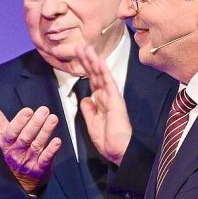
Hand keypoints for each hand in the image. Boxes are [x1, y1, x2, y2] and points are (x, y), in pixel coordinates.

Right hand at [0, 94, 60, 193]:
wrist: (19, 179)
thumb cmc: (12, 149)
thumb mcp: (2, 134)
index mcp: (6, 142)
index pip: (11, 132)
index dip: (19, 122)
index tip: (28, 110)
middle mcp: (16, 152)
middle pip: (25, 138)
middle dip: (35, 124)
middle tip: (44, 110)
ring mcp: (28, 161)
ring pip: (37, 145)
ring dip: (45, 132)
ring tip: (53, 118)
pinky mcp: (40, 169)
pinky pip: (45, 159)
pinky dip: (51, 150)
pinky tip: (57, 141)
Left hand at [76, 44, 131, 164]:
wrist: (120, 152)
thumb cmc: (109, 141)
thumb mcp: (92, 125)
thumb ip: (88, 111)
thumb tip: (84, 99)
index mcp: (101, 102)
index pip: (92, 81)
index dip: (85, 69)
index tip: (78, 57)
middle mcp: (107, 97)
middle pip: (95, 75)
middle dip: (87, 60)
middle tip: (79, 46)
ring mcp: (112, 98)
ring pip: (101, 76)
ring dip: (94, 61)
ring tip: (86, 48)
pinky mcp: (116, 102)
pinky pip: (109, 84)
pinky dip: (104, 72)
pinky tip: (99, 61)